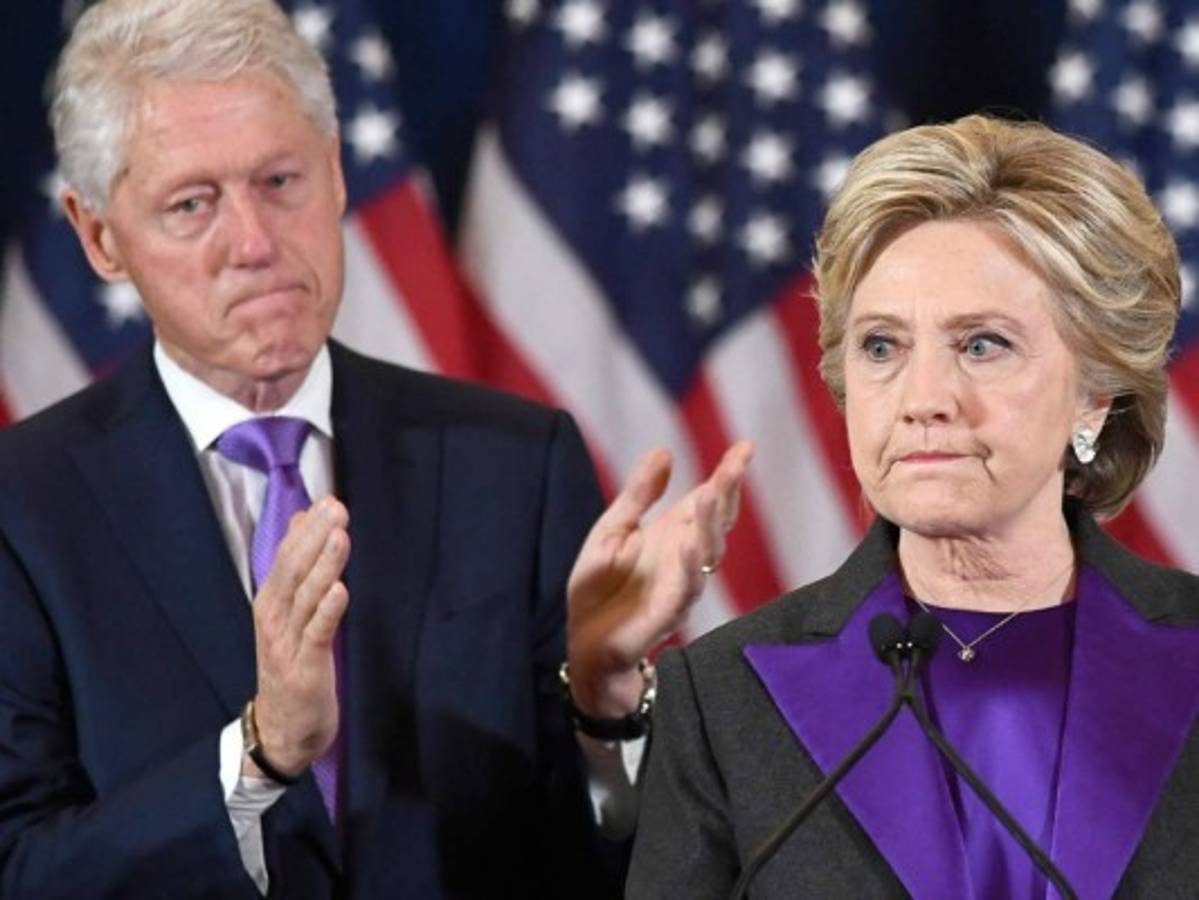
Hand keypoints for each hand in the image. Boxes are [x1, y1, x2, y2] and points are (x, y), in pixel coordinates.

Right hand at [245, 496, 348, 776]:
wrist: (282, 730)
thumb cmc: (290, 666)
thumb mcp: (290, 615)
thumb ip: (297, 571)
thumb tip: (304, 523)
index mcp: (270, 603)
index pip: (286, 557)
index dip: (306, 529)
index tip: (327, 500)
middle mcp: (274, 618)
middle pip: (293, 571)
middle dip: (315, 537)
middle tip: (336, 507)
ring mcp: (287, 643)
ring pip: (306, 597)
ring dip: (324, 565)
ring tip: (340, 536)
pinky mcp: (305, 667)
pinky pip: (317, 634)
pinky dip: (328, 611)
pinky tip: (340, 590)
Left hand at [566, 441, 752, 717]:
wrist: (584, 644)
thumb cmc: (600, 587)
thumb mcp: (613, 528)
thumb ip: (640, 494)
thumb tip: (664, 451)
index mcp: (672, 533)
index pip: (707, 498)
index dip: (727, 474)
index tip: (745, 446)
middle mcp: (684, 556)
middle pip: (716, 520)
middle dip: (727, 492)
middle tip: (735, 464)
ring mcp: (680, 584)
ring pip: (707, 552)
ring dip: (709, 524)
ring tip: (710, 494)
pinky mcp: (667, 612)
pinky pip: (686, 589)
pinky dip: (690, 567)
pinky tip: (689, 545)